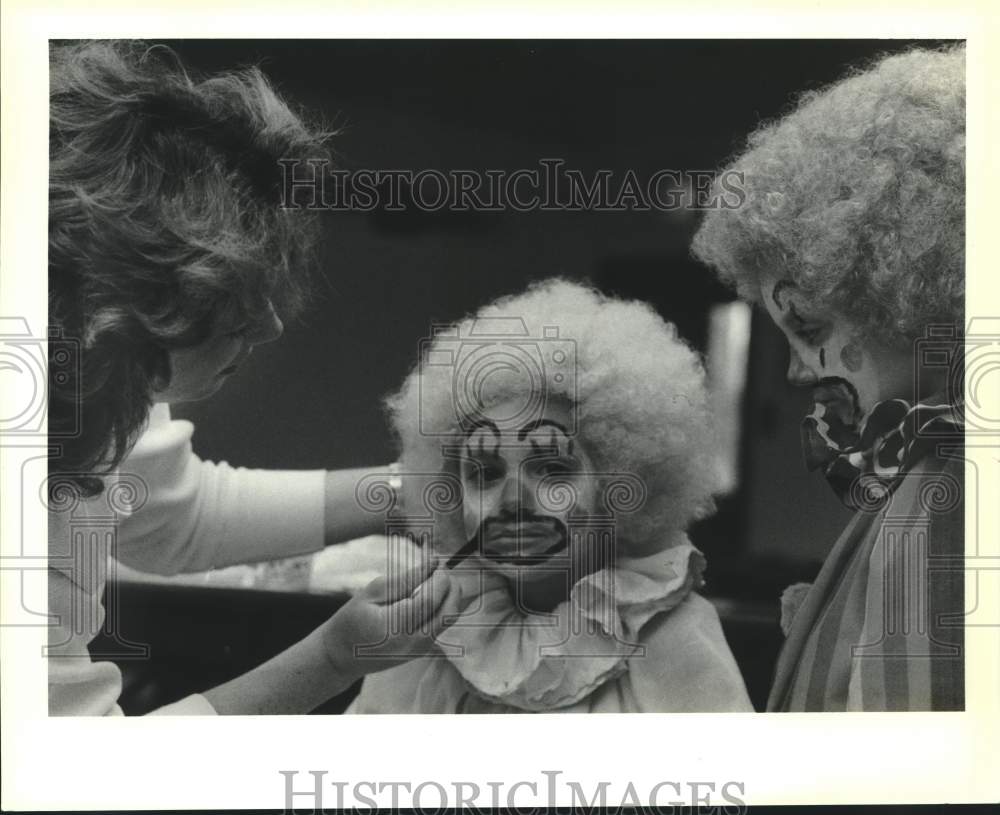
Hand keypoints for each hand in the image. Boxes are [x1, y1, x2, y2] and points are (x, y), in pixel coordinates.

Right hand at [320, 555, 453, 679]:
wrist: (342, 656)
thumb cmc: (352, 619)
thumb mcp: (373, 592)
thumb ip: (406, 579)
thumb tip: (433, 562)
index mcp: (397, 627)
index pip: (431, 599)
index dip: (439, 578)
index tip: (435, 563)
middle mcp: (413, 642)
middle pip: (448, 611)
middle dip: (450, 586)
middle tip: (437, 571)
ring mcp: (420, 649)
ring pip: (449, 618)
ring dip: (448, 596)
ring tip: (432, 581)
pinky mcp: (423, 651)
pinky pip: (442, 625)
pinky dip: (442, 606)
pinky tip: (427, 596)